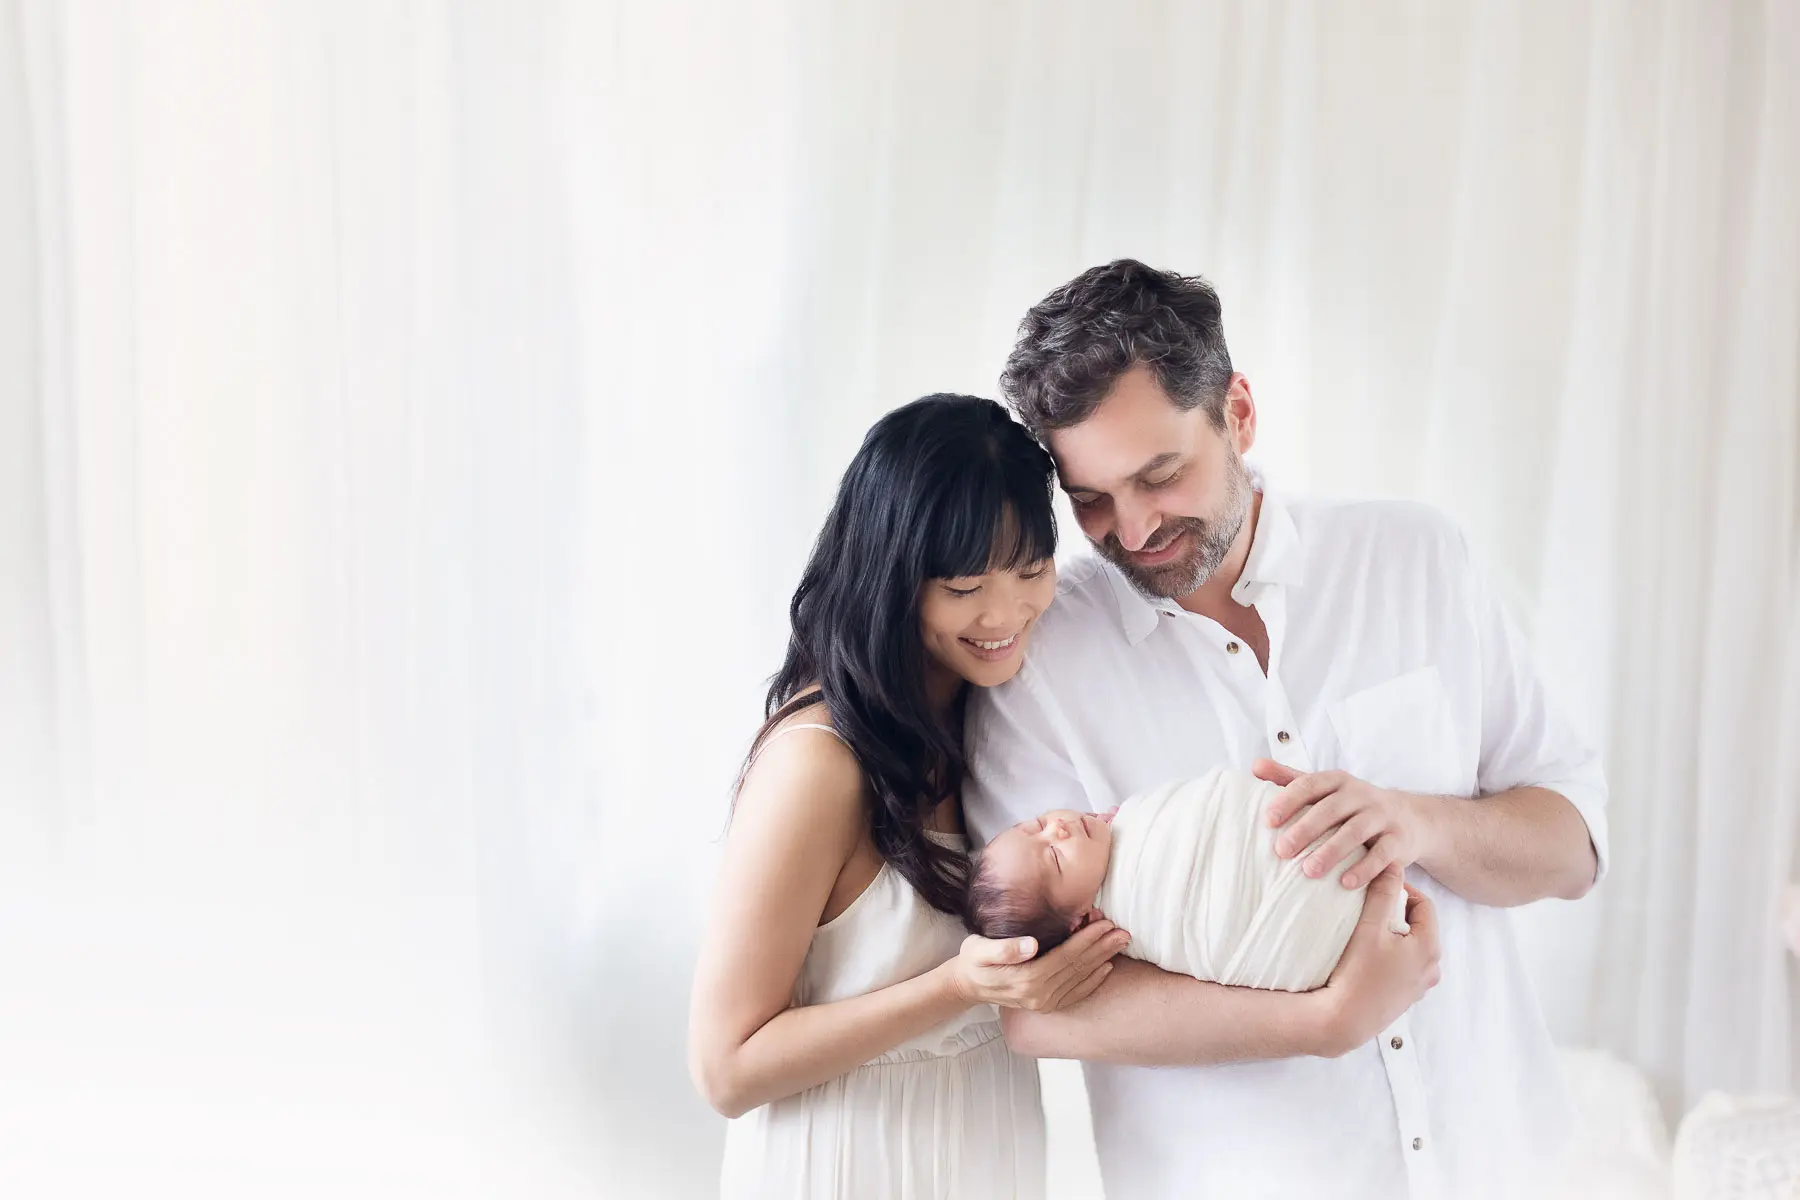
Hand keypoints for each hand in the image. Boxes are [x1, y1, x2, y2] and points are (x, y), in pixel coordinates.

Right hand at [948, 920, 1129, 1012]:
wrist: (967, 985)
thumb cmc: (974, 960)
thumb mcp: (980, 949)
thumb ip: (1004, 948)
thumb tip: (1031, 944)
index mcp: (1027, 979)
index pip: (1065, 955)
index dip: (1087, 938)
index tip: (1104, 922)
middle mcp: (1039, 995)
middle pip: (1078, 967)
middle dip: (1102, 948)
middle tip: (1123, 932)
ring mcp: (1044, 1003)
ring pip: (1081, 979)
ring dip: (1103, 960)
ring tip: (1121, 944)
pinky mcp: (1046, 1005)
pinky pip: (1076, 994)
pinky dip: (1093, 982)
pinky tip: (1107, 969)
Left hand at [1255, 760, 1436, 889]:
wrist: (1409, 818)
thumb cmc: (1352, 806)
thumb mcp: (1324, 790)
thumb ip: (1290, 779)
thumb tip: (1255, 766)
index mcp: (1337, 780)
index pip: (1310, 785)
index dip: (1288, 800)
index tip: (1267, 821)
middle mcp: (1360, 794)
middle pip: (1330, 809)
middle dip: (1305, 829)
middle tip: (1281, 851)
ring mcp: (1382, 816)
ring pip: (1355, 831)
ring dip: (1331, 852)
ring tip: (1308, 871)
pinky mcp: (1399, 840)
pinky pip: (1382, 854)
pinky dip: (1364, 869)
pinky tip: (1345, 883)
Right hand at [1313, 866, 1440, 1055]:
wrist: (1344, 1020)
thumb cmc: (1357, 973)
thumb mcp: (1369, 927)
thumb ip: (1383, 893)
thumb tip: (1393, 865)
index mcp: (1430, 947)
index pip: (1424, 904)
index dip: (1402, 890)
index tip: (1377, 888)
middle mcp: (1432, 967)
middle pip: (1419, 926)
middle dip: (1396, 912)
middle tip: (1370, 908)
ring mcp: (1420, 985)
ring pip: (1411, 946)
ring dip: (1393, 934)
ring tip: (1367, 931)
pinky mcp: (1406, 997)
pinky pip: (1403, 965)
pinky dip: (1391, 955)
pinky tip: (1368, 957)